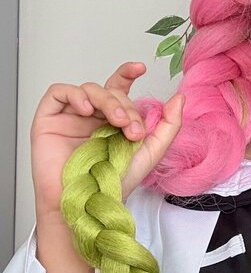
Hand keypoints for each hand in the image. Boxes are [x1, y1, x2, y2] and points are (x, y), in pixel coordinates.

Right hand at [30, 61, 184, 217]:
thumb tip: (180, 99)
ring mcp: (70, 117)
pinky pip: (59, 92)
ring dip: (107, 101)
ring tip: (117, 122)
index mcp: (112, 121)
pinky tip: (86, 110)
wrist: (85, 203)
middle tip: (132, 128)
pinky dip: (75, 94)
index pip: (118, 88)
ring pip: (89, 89)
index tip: (141, 68)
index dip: (127, 74)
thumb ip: (168, 126)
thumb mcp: (150, 153)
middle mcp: (92, 116)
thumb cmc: (112, 183)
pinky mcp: (48, 119)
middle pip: (109, 91)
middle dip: (125, 104)